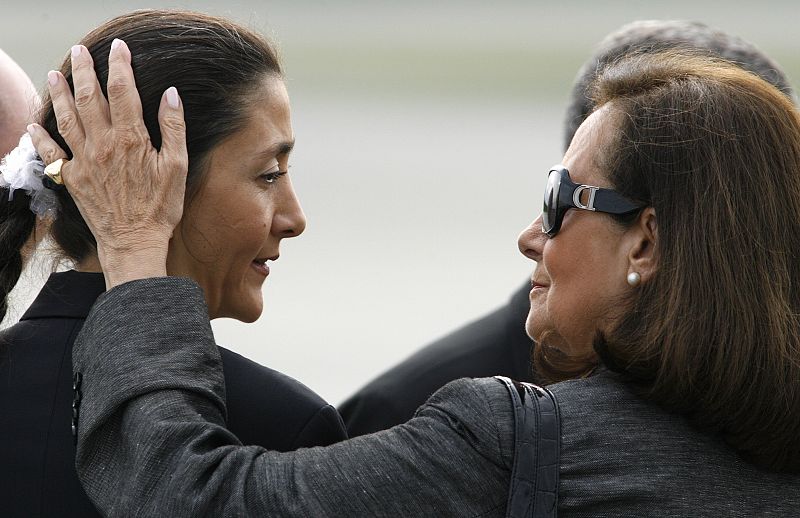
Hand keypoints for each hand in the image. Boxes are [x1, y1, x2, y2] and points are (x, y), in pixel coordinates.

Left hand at [29, 39, 187, 287]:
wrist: (135, 242)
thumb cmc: (160, 207)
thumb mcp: (177, 167)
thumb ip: (173, 128)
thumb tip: (170, 95)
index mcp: (131, 138)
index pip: (123, 91)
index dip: (120, 66)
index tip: (119, 48)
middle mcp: (103, 144)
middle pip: (90, 98)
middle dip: (85, 71)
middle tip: (81, 51)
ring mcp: (84, 160)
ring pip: (67, 118)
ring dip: (59, 94)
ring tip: (56, 74)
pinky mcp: (72, 178)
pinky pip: (51, 153)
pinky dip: (40, 137)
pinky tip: (35, 125)